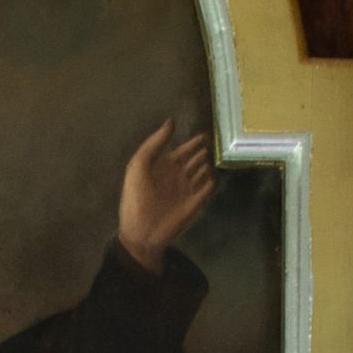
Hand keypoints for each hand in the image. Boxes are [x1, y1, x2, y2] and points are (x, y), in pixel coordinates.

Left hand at [117, 117, 215, 273]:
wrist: (141, 230)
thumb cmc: (137, 197)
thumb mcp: (139, 164)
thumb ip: (154, 142)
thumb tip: (171, 121)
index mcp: (164, 166)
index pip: (183, 150)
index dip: (194, 142)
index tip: (205, 134)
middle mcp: (177, 176)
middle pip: (195, 160)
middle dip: (203, 153)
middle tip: (216, 144)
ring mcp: (186, 190)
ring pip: (202, 173)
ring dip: (208, 165)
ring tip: (215, 158)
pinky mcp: (194, 204)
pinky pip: (207, 189)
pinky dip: (211, 182)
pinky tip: (214, 176)